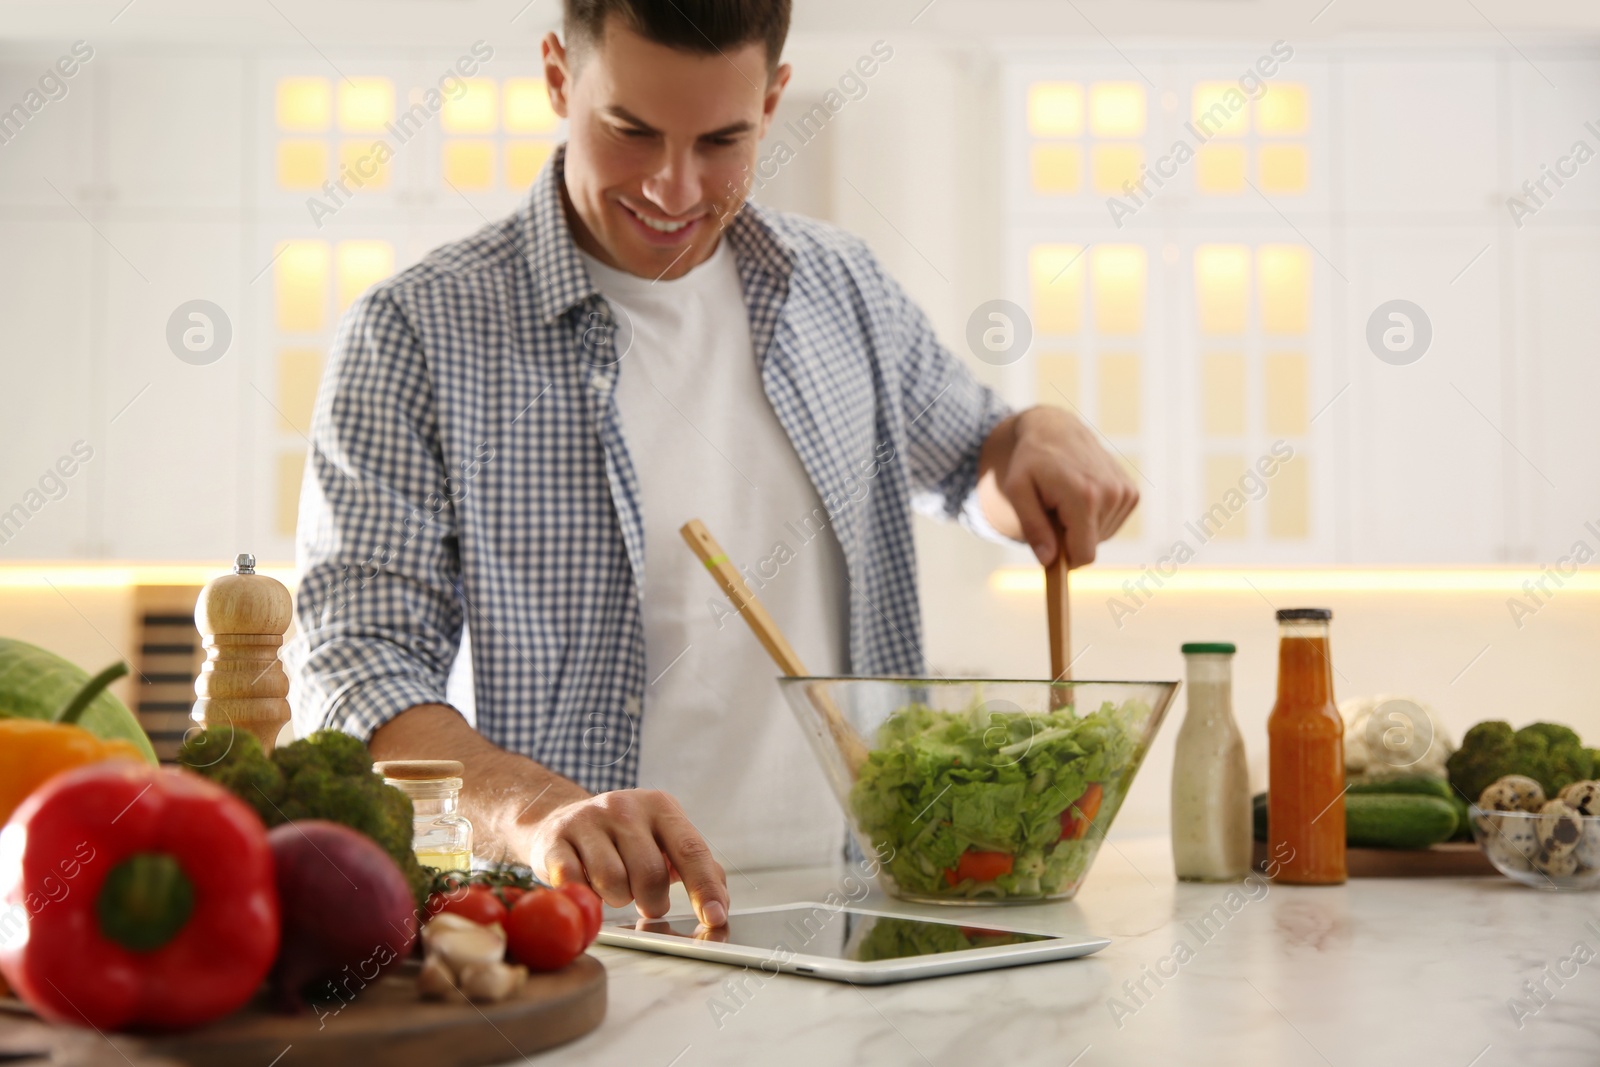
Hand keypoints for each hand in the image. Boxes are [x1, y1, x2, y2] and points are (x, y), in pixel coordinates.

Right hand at [530, 788, 728, 926]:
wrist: (559, 821)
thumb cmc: (624, 840)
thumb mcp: (664, 840)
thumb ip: (698, 869)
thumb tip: (720, 908)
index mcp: (660, 807)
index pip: (691, 850)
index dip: (704, 887)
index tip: (715, 918)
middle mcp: (624, 807)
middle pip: (650, 873)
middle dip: (652, 901)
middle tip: (647, 901)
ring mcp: (587, 821)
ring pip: (613, 882)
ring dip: (617, 899)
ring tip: (614, 887)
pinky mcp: (555, 840)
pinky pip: (575, 885)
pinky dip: (585, 897)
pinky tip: (586, 885)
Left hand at [978, 406, 1138, 566]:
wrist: (1056, 430)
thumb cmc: (1030, 461)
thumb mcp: (1017, 491)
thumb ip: (1032, 527)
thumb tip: (1049, 560)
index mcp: (1085, 496)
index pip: (1084, 555)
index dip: (1065, 560)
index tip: (1050, 547)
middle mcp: (1111, 494)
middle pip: (1091, 546)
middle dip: (1070, 536)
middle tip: (1054, 508)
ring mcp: (1125, 492)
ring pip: (1102, 537)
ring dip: (1082, 525)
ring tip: (1067, 498)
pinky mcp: (1131, 492)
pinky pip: (1111, 524)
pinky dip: (1095, 517)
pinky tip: (1083, 495)